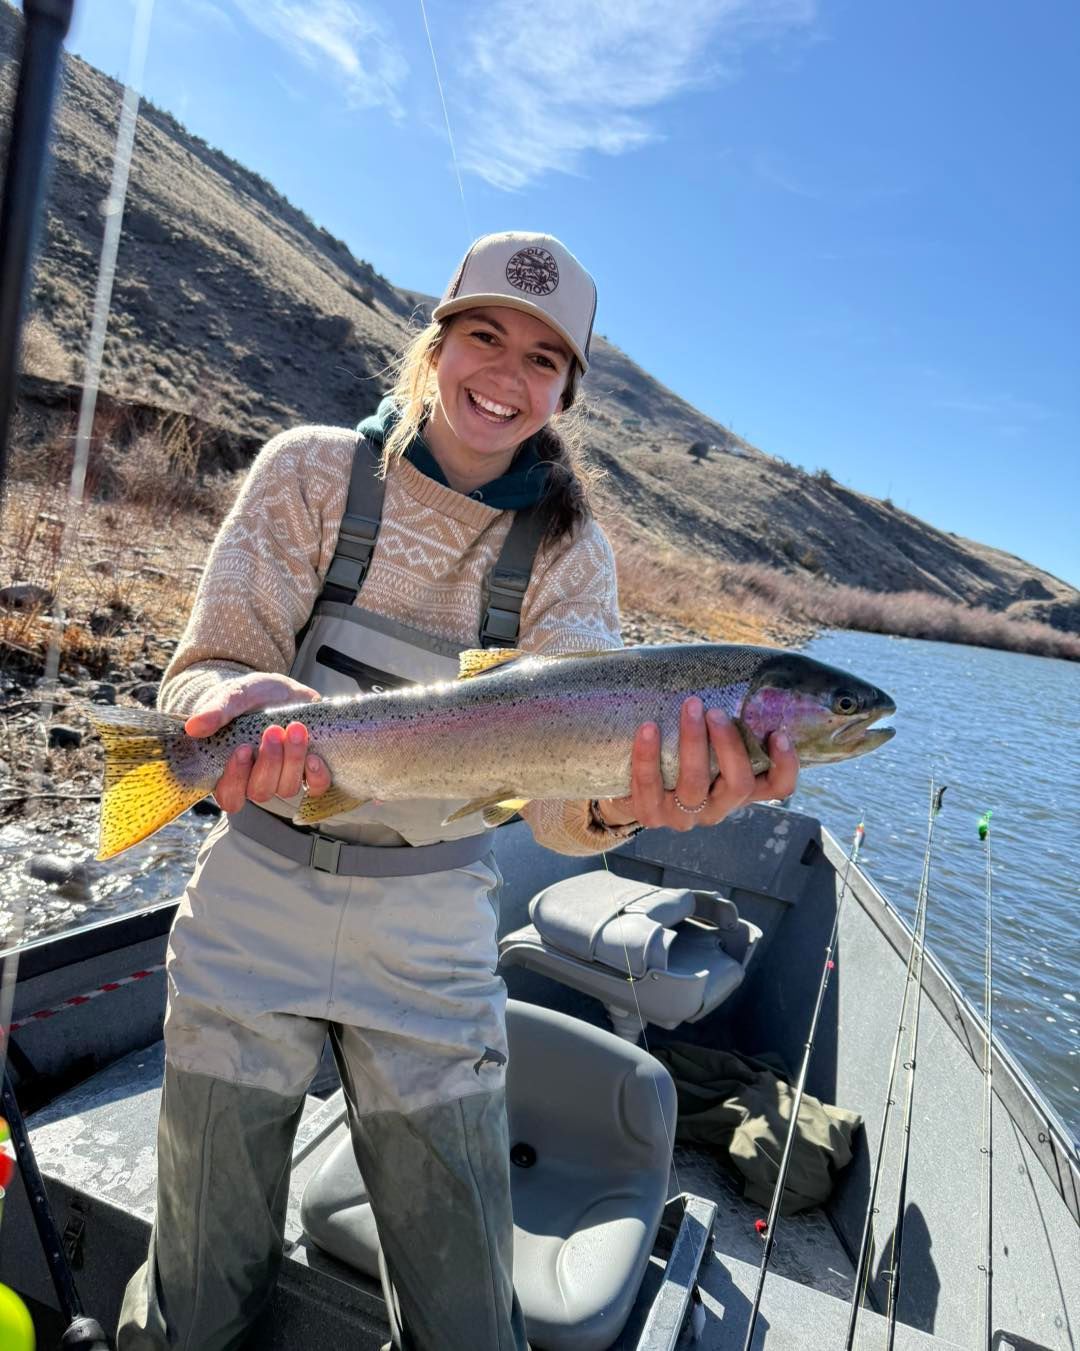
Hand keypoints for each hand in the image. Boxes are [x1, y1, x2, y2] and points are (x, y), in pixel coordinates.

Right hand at [184, 672, 332, 812]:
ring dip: (292, 760)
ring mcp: (283, 777)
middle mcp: (256, 779)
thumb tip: (193, 727)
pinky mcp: (307, 771)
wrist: (279, 690)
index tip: (242, 750)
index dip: (235, 780)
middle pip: (260, 791)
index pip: (229, 796)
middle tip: (273, 731)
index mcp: (230, 770)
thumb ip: (216, 711)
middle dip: (269, 762)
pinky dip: (317, 775)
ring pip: (287, 788)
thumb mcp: (233, 696)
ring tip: (295, 729)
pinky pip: (315, 787)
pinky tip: (314, 756)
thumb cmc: (249, 698)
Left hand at [596, 698, 798, 832]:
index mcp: (738, 790)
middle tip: (715, 712)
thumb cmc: (677, 754)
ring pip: (695, 784)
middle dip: (729, 745)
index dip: (785, 766)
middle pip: (739, 784)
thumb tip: (733, 673)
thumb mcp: (705, 744)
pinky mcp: (652, 816)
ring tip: (689, 707)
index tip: (778, 733)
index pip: (778, 788)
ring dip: (692, 742)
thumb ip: (721, 724)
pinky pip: (649, 788)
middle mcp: (718, 808)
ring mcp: (685, 817)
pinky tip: (648, 728)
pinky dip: (648, 757)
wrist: (632, 786)